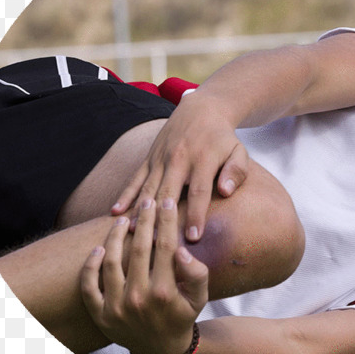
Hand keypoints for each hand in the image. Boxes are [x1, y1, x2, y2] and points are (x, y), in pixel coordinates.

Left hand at [81, 198, 208, 353]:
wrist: (161, 349)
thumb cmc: (182, 316)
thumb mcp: (200, 297)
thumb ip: (197, 273)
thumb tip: (180, 249)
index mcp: (164, 292)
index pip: (164, 246)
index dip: (166, 221)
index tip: (166, 202)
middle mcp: (138, 299)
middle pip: (138, 249)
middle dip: (143, 221)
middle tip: (146, 201)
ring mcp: (116, 307)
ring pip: (111, 263)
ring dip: (115, 238)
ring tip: (122, 220)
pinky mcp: (100, 314)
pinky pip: (89, 286)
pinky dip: (91, 266)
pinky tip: (98, 249)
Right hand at [111, 92, 248, 240]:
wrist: (202, 109)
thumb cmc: (223, 138)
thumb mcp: (239, 151)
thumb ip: (236, 171)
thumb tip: (226, 192)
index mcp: (203, 160)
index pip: (199, 192)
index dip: (196, 215)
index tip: (193, 237)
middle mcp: (179, 160)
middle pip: (168, 193)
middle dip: (163, 219)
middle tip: (157, 244)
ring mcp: (161, 159)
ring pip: (148, 188)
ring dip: (140, 211)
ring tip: (133, 234)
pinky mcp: (150, 158)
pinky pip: (136, 179)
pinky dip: (125, 195)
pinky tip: (115, 212)